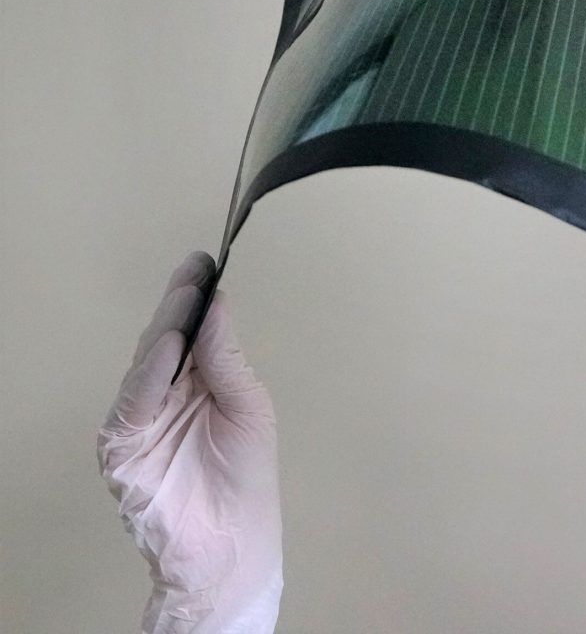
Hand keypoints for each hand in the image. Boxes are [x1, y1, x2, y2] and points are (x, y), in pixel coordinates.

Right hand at [97, 252, 282, 633]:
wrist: (231, 541)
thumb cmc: (246, 474)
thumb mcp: (248, 405)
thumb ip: (225, 358)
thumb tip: (217, 301)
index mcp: (199, 381)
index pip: (191, 331)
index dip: (194, 297)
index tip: (204, 260)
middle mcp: (166, 392)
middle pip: (165, 340)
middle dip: (180, 304)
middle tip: (194, 269)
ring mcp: (141, 417)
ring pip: (147, 363)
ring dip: (167, 330)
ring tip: (187, 300)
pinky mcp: (122, 445)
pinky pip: (134, 401)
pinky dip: (150, 372)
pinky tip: (169, 347)